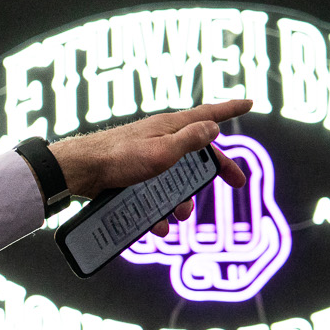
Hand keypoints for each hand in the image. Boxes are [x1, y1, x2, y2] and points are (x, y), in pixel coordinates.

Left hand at [50, 100, 253, 235]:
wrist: (80, 172)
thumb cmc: (120, 158)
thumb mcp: (163, 151)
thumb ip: (190, 140)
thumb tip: (213, 127)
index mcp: (171, 127)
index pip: (207, 114)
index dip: (230, 109)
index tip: (249, 103)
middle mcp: (161, 138)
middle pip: (198, 152)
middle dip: (216, 170)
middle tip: (237, 183)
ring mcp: (146, 155)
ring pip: (177, 178)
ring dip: (183, 199)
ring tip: (179, 216)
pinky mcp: (132, 173)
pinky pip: (154, 192)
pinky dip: (159, 209)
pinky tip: (159, 226)